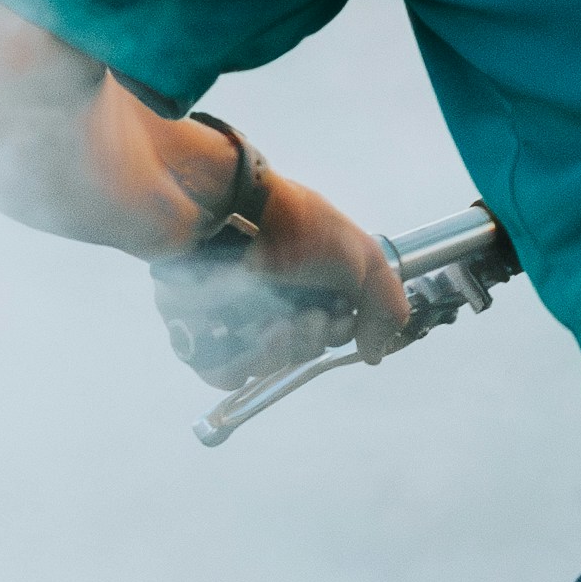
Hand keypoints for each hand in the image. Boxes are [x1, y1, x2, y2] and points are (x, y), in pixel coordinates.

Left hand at [151, 169, 414, 386]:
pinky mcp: (196, 330)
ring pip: (262, 366)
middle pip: (298, 350)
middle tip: (308, 318)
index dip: (339, 332)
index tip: (339, 318)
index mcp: (308, 279)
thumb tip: (374, 353)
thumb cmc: (296, 228)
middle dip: (309, 341)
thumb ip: (384, 307)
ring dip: (278, 353)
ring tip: (277, 326)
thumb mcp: (363, 260)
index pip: (330, 329)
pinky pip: (220, 371)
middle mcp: (272, 297)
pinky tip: (249, 338)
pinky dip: (240, 365)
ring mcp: (233, 315)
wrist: (227, 211)